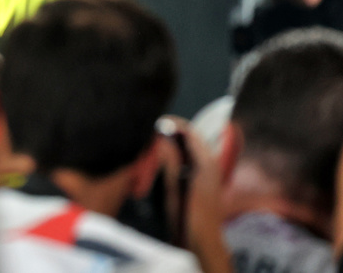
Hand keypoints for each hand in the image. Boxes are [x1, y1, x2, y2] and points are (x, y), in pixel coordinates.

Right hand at [159, 117, 229, 272]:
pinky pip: (193, 157)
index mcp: (206, 163)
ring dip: (176, 141)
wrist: (204, 242)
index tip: (155, 121)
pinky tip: (167, 158)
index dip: (173, 123)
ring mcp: (211, 171)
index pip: (190, 131)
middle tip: (152, 131)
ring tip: (156, 142)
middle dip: (173, 131)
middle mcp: (212, 163)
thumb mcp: (174, 188)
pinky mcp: (207, 179)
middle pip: (192, 136)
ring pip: (192, 146)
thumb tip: (161, 135)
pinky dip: (180, 153)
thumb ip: (170, 160)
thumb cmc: (189, 217)